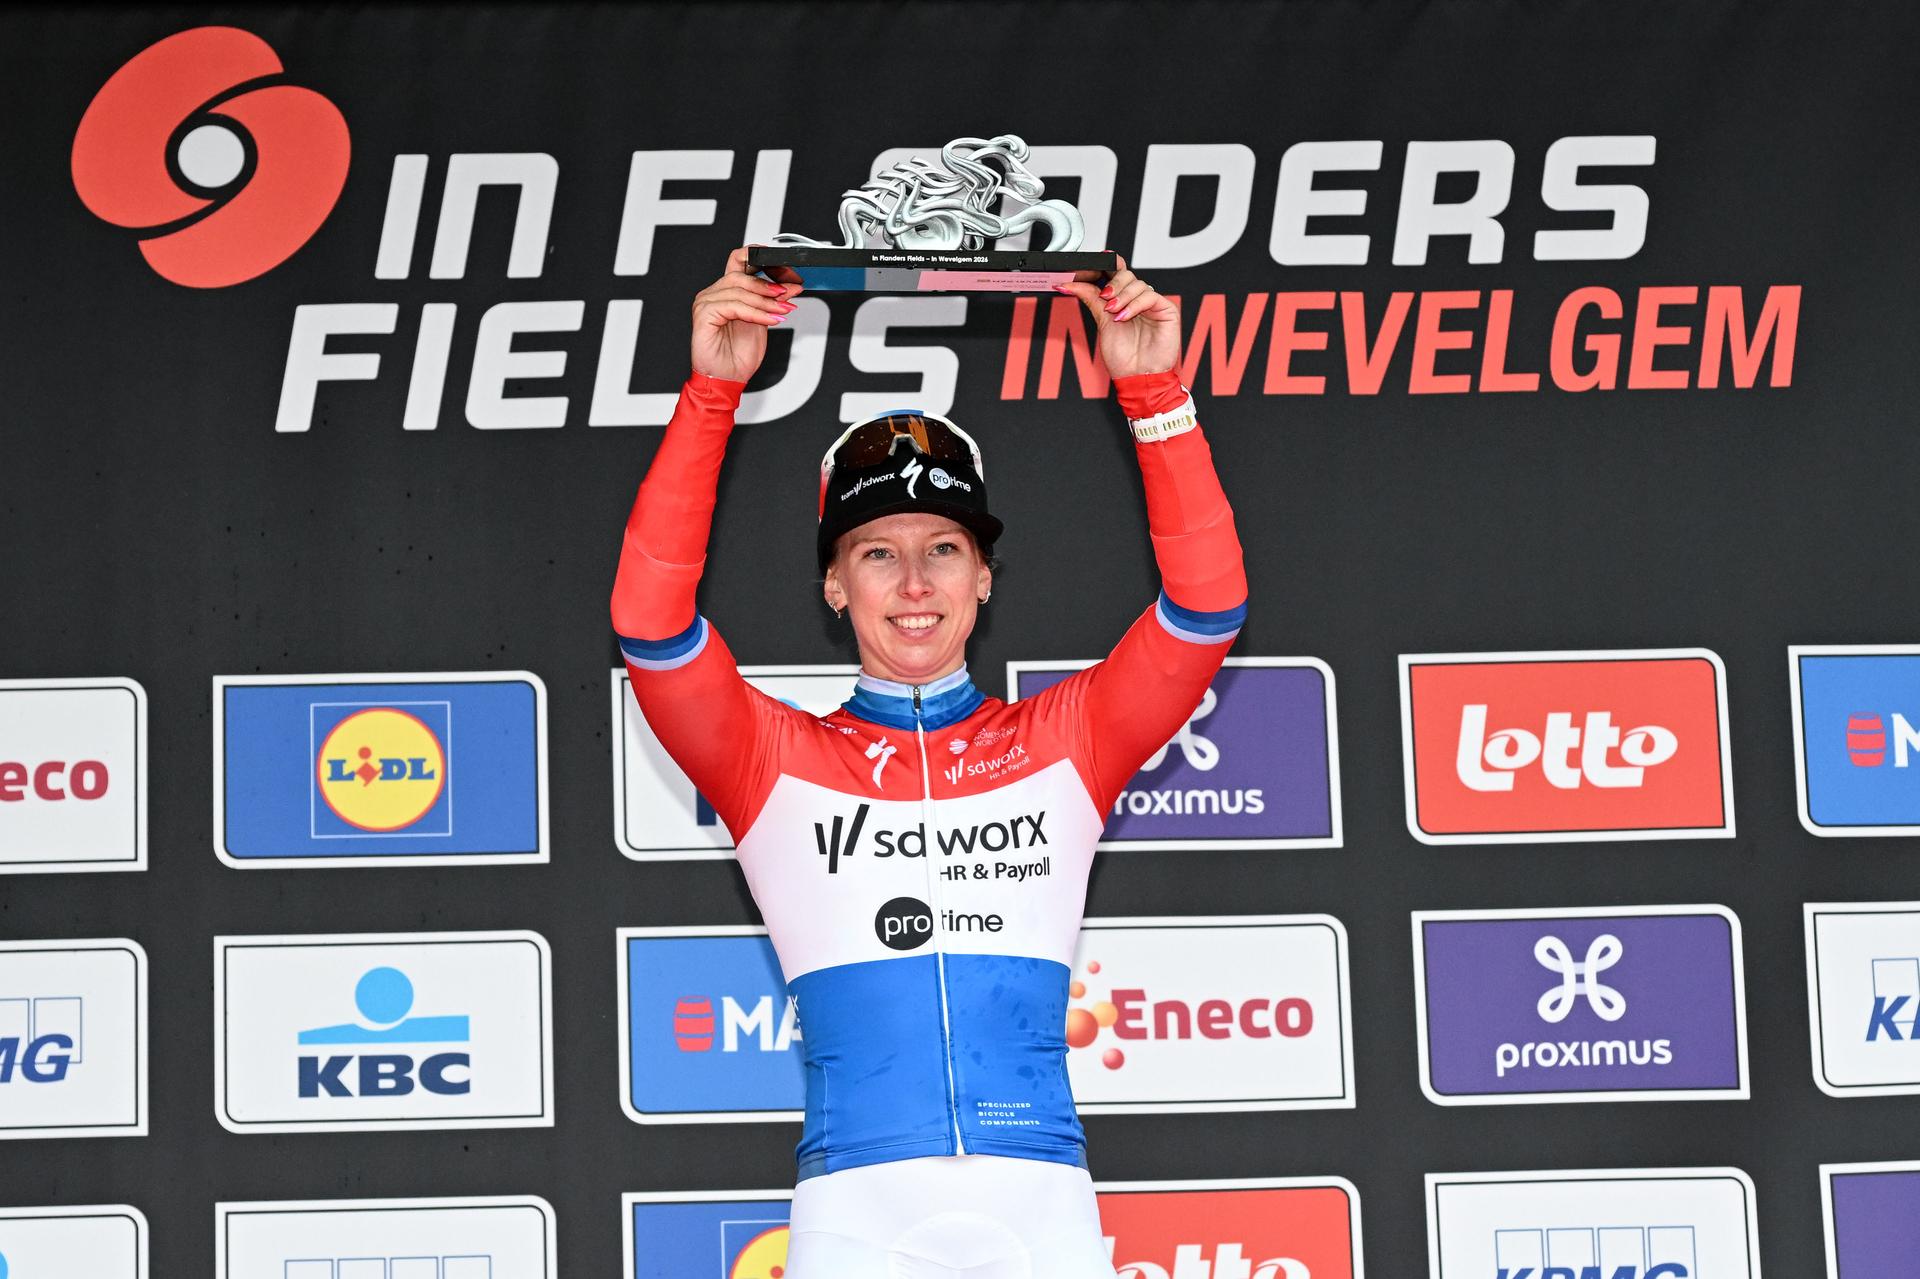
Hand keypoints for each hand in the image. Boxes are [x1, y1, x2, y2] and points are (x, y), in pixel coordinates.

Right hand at [690, 247, 803, 382]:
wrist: (727, 379)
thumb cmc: (738, 356)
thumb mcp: (764, 323)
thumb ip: (773, 303)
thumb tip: (791, 288)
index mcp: (727, 292)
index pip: (739, 262)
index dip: (759, 258)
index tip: (784, 267)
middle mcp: (714, 294)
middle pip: (740, 274)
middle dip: (768, 285)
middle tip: (787, 294)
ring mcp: (706, 302)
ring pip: (738, 290)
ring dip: (765, 301)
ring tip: (781, 310)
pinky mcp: (703, 314)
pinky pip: (733, 306)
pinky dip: (755, 313)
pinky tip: (769, 320)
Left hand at [1054, 253, 1179, 379]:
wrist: (1137, 377)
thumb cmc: (1123, 357)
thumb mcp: (1102, 323)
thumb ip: (1090, 299)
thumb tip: (1069, 284)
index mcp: (1123, 301)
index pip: (1116, 274)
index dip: (1107, 264)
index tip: (1094, 262)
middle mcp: (1138, 300)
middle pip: (1126, 275)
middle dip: (1113, 283)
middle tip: (1104, 298)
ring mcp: (1153, 304)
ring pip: (1137, 283)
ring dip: (1122, 296)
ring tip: (1114, 314)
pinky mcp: (1167, 310)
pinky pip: (1150, 296)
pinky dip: (1135, 304)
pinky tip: (1125, 316)